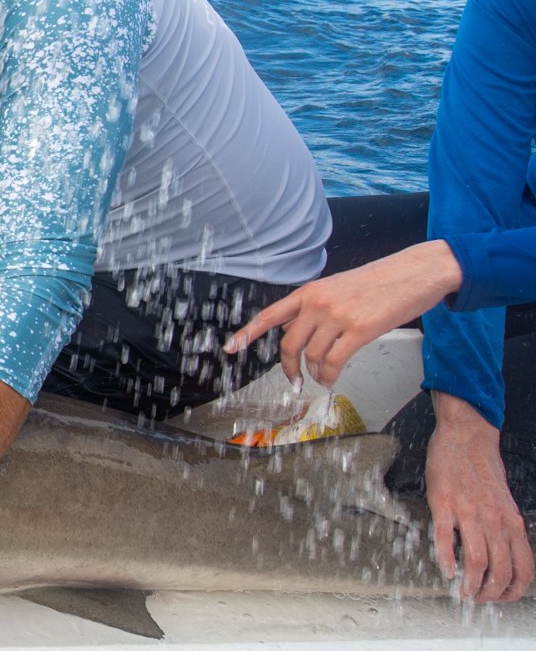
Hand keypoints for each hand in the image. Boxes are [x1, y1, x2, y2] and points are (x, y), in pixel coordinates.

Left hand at [226, 241, 462, 386]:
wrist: (417, 272)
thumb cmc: (381, 281)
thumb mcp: (338, 287)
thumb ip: (316, 307)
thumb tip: (299, 332)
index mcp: (311, 291)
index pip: (271, 315)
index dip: (249, 333)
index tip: (232, 347)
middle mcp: (319, 303)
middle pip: (289, 343)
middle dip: (288, 366)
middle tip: (293, 378)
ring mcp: (338, 316)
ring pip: (312, 356)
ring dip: (314, 372)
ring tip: (321, 376)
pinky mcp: (361, 330)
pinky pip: (334, 362)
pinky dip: (329, 375)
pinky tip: (332, 378)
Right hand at [425, 394, 533, 603]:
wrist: (467, 438)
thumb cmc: (482, 471)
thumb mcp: (504, 504)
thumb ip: (503, 530)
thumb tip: (499, 558)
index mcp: (513, 523)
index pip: (523, 570)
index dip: (512, 592)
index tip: (498, 599)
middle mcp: (496, 521)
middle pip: (500, 571)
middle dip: (489, 594)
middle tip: (476, 600)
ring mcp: (470, 513)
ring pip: (477, 561)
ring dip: (470, 585)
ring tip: (462, 593)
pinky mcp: (445, 504)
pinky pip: (446, 539)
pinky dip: (446, 560)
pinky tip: (445, 570)